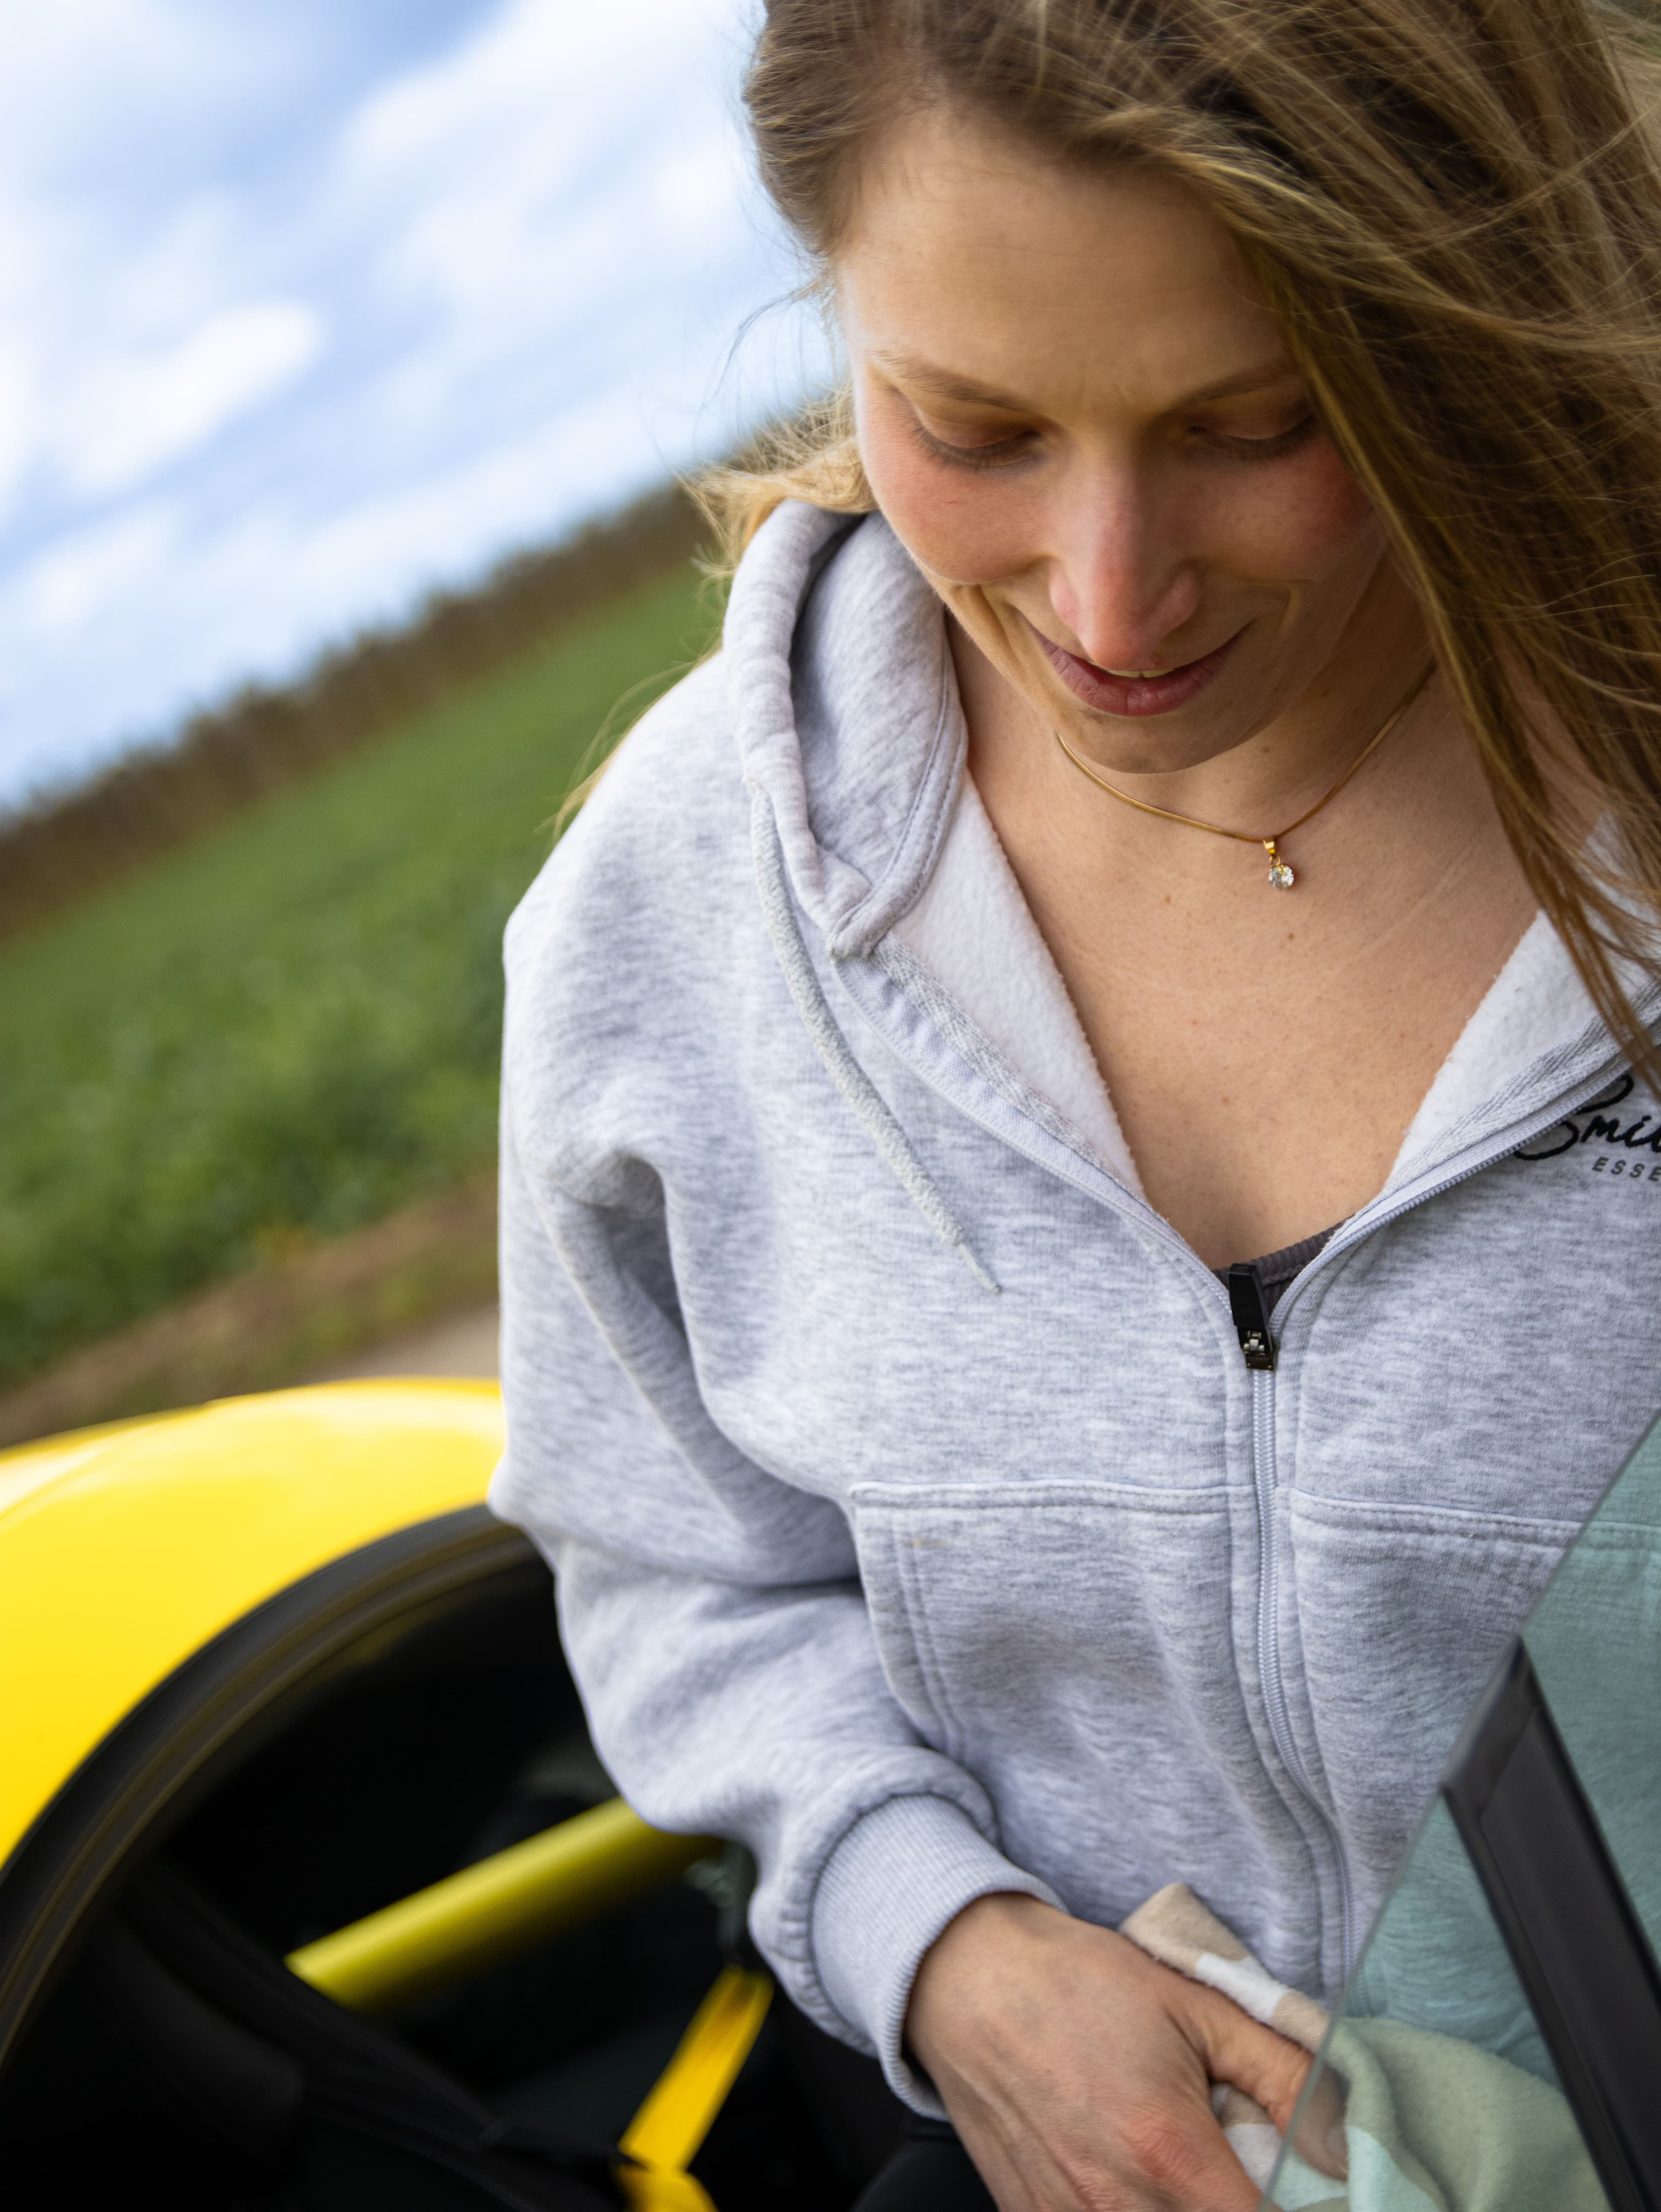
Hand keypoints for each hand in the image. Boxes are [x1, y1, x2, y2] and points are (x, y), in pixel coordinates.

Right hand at [906, 1892, 1330, 2211]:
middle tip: (1244, 2169)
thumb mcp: (1198, 2006)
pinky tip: (1137, 2178)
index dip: (1307, 2209)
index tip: (1313, 2189)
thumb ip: (1288, 2076)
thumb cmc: (1078, 1985)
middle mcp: (1116, 2207)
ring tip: (1188, 2169)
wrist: (969, 1980)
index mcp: (1168, 2152)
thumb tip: (1347, 2139)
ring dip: (1191, 2206)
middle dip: (1244, 2204)